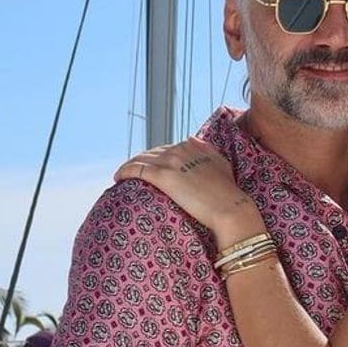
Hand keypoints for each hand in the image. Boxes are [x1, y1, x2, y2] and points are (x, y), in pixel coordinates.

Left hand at [114, 139, 260, 240]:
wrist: (229, 209)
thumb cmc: (229, 193)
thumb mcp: (221, 164)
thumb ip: (206, 149)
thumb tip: (190, 137)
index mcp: (192, 147)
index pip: (166, 148)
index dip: (156, 157)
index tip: (151, 167)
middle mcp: (179, 150)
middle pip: (151, 152)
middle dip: (141, 160)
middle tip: (133, 172)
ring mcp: (170, 162)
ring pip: (140, 158)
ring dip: (129, 165)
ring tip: (123, 175)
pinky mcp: (163, 177)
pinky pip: (136, 169)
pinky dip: (125, 171)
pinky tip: (118, 177)